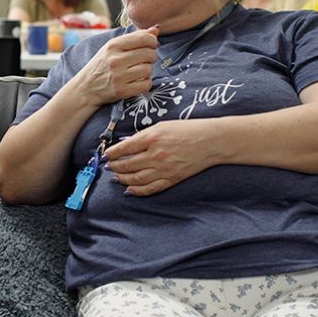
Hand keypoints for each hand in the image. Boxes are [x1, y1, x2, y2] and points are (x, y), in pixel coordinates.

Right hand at [76, 27, 158, 106]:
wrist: (85, 88)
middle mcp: (115, 60)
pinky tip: (138, 81)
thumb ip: (134, 37)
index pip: (144, 38)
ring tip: (139, 71)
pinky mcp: (122, 91)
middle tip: (145, 60)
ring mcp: (118, 76)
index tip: (151, 45)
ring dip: (147, 71)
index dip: (153, 41)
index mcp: (113, 45)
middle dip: (151, 56)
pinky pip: (146, 84)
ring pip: (148, 69)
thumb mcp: (112, 47)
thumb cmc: (101, 65)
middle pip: (149, 54)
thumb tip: (156, 29)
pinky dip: (146, 83)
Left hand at [102, 118, 219, 195]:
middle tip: (108, 166)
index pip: (124, 148)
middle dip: (114, 166)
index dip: (112, 153)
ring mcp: (164, 169)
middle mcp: (156, 155)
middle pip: (127, 165)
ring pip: (135, 179)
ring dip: (122, 178)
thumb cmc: (188, 130)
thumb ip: (143, 135)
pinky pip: (150, 188)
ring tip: (115, 176)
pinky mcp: (171, 179)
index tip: (105, 155)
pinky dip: (137, 190)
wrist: (211, 141)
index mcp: (152, 138)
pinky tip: (129, 189)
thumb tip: (126, 144)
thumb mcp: (162, 126)